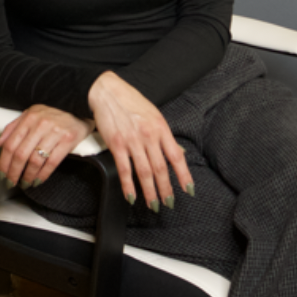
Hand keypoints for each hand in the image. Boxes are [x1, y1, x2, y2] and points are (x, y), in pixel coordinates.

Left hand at [0, 105, 93, 188]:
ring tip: (25, 182)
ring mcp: (55, 132)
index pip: (10, 144)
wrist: (79, 108)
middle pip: (21, 154)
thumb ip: (13, 127)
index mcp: (30, 117)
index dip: (4, 162)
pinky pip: (52, 162)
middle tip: (11, 182)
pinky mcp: (68, 140)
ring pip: (35, 160)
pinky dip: (43, 174)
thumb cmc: (55, 114)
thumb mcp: (31, 114)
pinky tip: (38, 180)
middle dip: (13, 172)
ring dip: (28, 176)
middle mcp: (41, 124)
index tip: (2, 173)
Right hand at [87, 71, 193, 209]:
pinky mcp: (117, 145)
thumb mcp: (154, 116)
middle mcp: (149, 136)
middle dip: (166, 189)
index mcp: (161, 128)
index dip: (184, 175)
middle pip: (161, 168)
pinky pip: (124, 169)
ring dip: (150, 191)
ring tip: (153, 204)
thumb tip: (178, 154)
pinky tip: (132, 196)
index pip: (176, 156)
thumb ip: (165, 136)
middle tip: (169, 203)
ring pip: (144, 172)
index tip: (189, 189)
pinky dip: (128, 185)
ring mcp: (132, 141)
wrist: (108, 92)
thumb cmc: (132, 103)